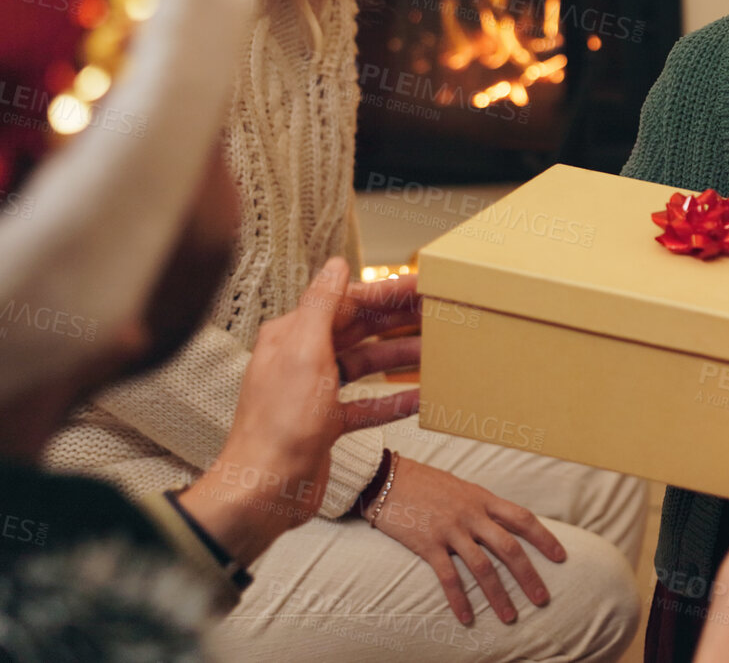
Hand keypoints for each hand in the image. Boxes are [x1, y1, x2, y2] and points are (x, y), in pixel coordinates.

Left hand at [176, 259, 417, 564]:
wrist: (266, 489)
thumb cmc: (280, 425)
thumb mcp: (305, 355)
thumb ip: (321, 306)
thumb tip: (334, 265)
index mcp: (292, 336)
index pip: (346, 302)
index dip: (385, 293)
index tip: (420, 286)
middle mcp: (301, 360)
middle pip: (358, 331)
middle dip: (397, 321)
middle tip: (435, 313)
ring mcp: (314, 393)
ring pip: (365, 365)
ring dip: (399, 357)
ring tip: (434, 351)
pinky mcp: (325, 423)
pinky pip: (366, 404)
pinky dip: (392, 400)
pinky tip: (419, 398)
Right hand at [371, 456, 566, 624]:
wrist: (386, 478)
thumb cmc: (425, 483)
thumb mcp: (462, 488)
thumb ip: (482, 507)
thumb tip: (503, 524)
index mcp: (483, 499)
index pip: (523, 519)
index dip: (544, 538)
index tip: (561, 557)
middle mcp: (472, 515)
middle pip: (509, 548)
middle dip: (529, 576)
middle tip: (543, 599)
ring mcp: (450, 530)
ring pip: (482, 567)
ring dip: (498, 595)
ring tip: (510, 616)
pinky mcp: (427, 544)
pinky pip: (448, 577)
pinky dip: (459, 600)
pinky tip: (467, 618)